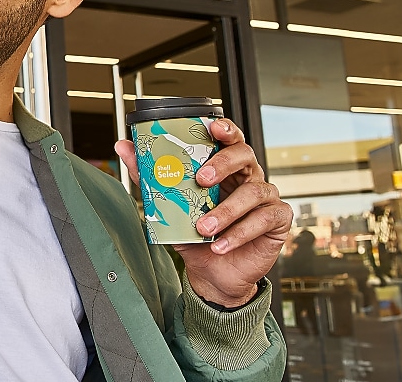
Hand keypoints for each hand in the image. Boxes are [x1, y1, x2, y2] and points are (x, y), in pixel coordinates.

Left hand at [115, 118, 290, 306]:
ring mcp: (267, 197)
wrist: (212, 273)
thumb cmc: (195, 235)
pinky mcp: (278, 220)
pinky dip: (239, 233)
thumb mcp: (170, 205)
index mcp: (226, 168)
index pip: (230, 139)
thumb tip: (123, 146)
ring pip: (253, 193)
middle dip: (222, 164)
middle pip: (245, 155)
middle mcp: (249, 177)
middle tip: (201, 180)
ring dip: (225, 211)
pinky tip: (220, 245)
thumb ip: (149, 176)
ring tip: (203, 228)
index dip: (226, 129)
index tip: (213, 127)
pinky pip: (264, 220)